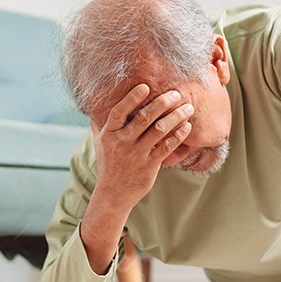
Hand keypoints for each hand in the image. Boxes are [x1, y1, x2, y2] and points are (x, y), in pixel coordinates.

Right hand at [90, 83, 192, 212]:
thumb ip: (98, 125)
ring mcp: (136, 154)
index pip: (119, 112)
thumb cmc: (108, 165)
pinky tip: (187, 127)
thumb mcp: (99, 144)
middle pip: (144, 118)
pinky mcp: (149, 165)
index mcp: (109, 134)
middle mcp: (122, 142)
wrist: (113, 194)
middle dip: (162, 103)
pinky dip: (178, 136)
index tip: (145, 86)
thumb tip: (92, 107)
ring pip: (159, 130)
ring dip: (175, 117)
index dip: (131, 98)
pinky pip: (166, 147)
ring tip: (188, 107)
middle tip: (176, 93)